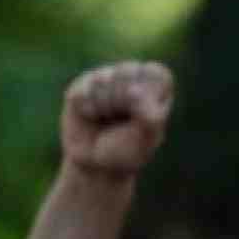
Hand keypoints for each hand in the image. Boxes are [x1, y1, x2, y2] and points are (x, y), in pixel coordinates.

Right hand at [60, 61, 173, 178]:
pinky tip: (91, 116)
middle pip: (127, 72)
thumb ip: (150, 114)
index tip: (145, 116)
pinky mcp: (82, 84)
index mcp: (156, 81)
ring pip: (103, 80)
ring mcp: (105, 76)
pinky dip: (89, 109)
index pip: (153, 73)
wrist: (99, 166)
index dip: (147, 97)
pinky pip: (84, 91)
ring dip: (106, 107)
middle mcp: (131, 73)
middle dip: (125, 102)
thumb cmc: (130, 148)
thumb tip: (133, 91)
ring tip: (108, 119)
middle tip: (124, 120)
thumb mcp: (148, 136)